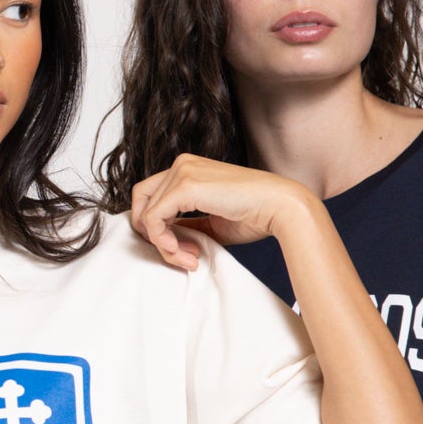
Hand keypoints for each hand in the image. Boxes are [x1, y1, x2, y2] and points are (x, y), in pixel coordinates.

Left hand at [127, 154, 321, 271]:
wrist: (282, 208)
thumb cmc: (255, 215)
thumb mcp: (210, 222)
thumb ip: (185, 225)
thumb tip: (163, 239)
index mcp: (188, 169)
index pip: (150, 196)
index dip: (155, 226)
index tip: (179, 249)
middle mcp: (182, 165)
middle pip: (141, 203)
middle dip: (152, 235)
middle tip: (177, 256)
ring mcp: (182, 172)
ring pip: (146, 214)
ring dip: (162, 244)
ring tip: (187, 258)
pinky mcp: (184, 186)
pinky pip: (153, 219)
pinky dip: (162, 240)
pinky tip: (182, 252)